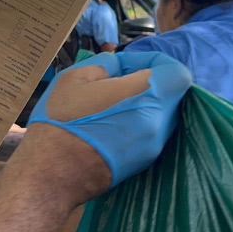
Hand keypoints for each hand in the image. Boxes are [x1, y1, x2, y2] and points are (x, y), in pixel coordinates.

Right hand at [27, 51, 190, 186]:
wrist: (56, 170)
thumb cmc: (63, 118)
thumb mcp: (75, 76)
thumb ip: (105, 64)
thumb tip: (118, 67)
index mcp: (145, 93)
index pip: (176, 71)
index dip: (154, 61)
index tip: (126, 65)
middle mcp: (158, 120)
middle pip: (169, 93)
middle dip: (145, 83)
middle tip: (114, 83)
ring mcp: (155, 144)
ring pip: (160, 113)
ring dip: (141, 104)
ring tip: (109, 105)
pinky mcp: (146, 161)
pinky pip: (150, 132)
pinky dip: (136, 122)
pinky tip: (108, 125)